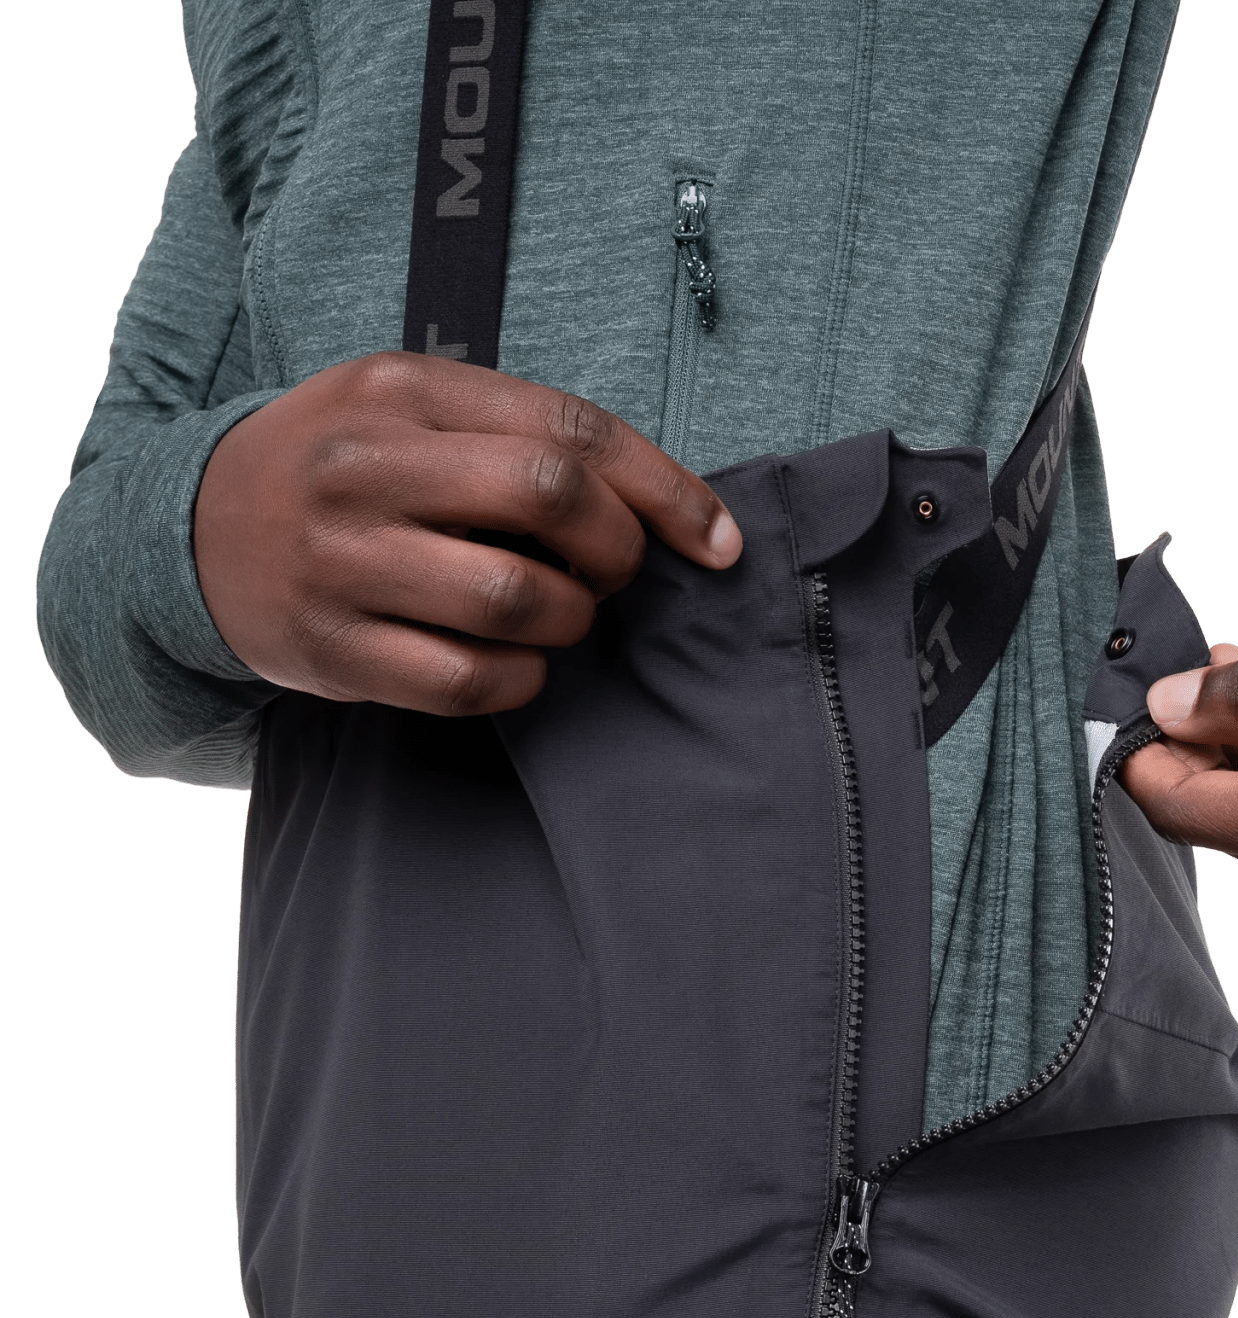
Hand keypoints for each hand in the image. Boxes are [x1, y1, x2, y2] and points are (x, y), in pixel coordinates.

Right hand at [193, 351, 741, 715]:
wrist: (193, 531)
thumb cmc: (348, 472)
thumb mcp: (412, 411)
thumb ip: (521, 434)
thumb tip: (671, 510)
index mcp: (403, 390)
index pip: (569, 429)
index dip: (667, 491)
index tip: (719, 542)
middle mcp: (366, 467)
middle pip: (550, 498)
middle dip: (615, 550)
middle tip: (609, 574)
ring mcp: (342, 560)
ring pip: (515, 598)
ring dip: (571, 621)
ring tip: (559, 616)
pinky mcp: (332, 648)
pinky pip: (466, 681)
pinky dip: (518, 681)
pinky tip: (514, 664)